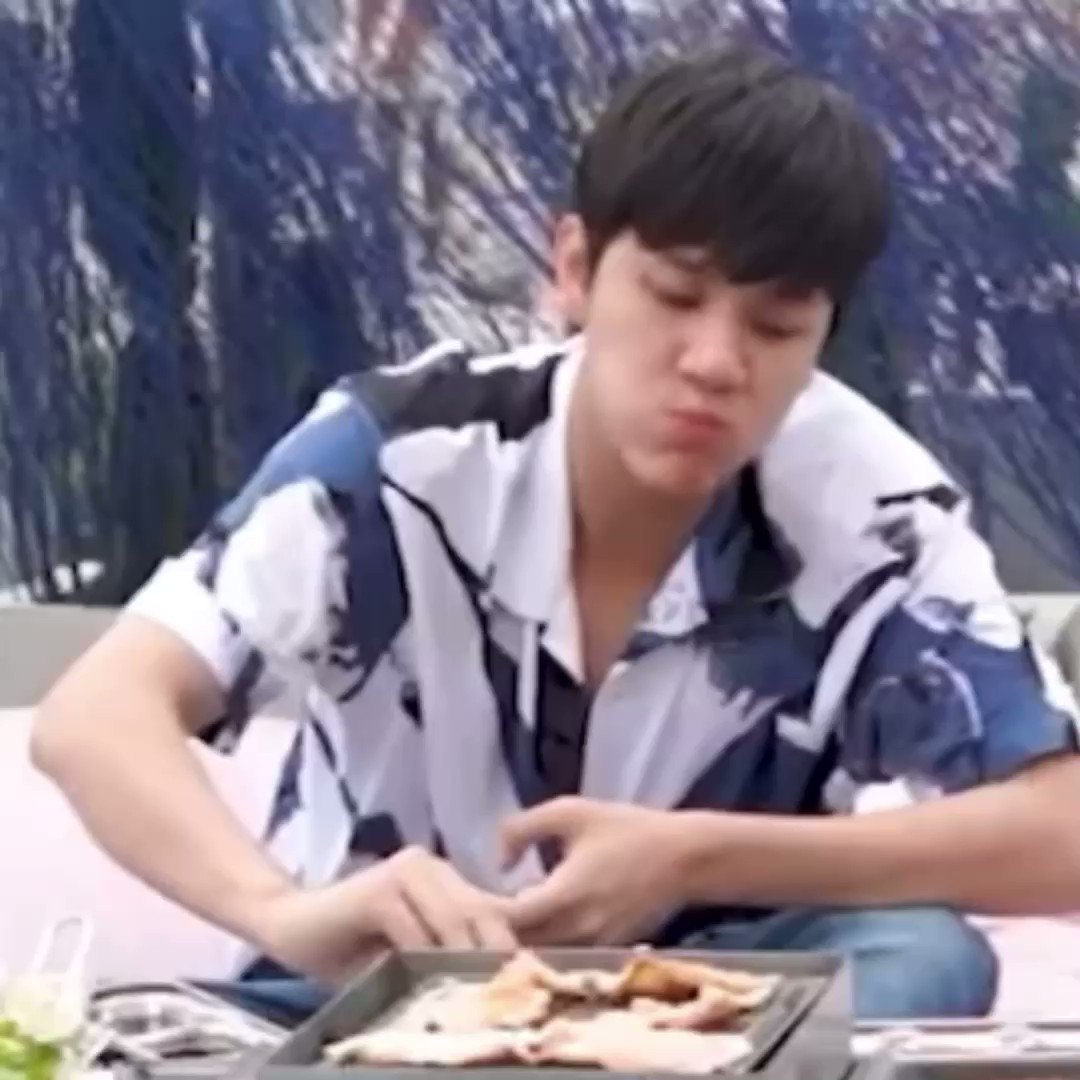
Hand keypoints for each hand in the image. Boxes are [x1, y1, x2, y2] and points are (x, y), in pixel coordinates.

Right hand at [251, 846, 517, 982]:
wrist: (292, 927)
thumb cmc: (356, 949)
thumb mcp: (414, 952)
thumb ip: (450, 954)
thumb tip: (501, 986)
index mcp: (446, 878)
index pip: (494, 912)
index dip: (510, 950)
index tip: (523, 991)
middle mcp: (432, 866)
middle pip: (482, 916)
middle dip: (493, 962)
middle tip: (501, 1006)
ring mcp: (405, 872)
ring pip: (454, 923)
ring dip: (462, 967)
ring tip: (471, 1006)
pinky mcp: (379, 889)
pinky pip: (415, 933)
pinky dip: (422, 964)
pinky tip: (423, 990)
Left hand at [501, 797, 691, 946]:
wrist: (686, 857)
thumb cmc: (626, 829)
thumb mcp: (571, 812)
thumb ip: (523, 829)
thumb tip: (498, 862)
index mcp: (563, 896)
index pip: (508, 922)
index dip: (486, 913)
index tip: (474, 896)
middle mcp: (576, 930)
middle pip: (521, 946)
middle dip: (500, 931)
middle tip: (486, 909)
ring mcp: (593, 946)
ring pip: (543, 955)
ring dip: (524, 941)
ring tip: (511, 917)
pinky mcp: (608, 951)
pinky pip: (566, 955)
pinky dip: (549, 945)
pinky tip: (544, 923)